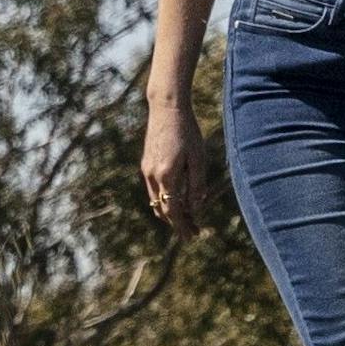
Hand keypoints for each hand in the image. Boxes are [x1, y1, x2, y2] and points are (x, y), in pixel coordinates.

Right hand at [141, 81, 201, 227]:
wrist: (166, 108)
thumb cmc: (187, 131)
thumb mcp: (198, 159)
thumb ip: (196, 185)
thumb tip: (196, 208)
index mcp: (167, 176)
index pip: (173, 211)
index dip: (182, 226)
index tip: (192, 237)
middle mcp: (153, 176)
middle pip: (162, 209)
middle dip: (177, 223)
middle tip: (194, 231)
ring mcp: (147, 170)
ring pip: (156, 200)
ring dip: (170, 211)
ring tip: (188, 217)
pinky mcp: (146, 163)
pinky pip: (154, 189)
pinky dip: (165, 198)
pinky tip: (177, 198)